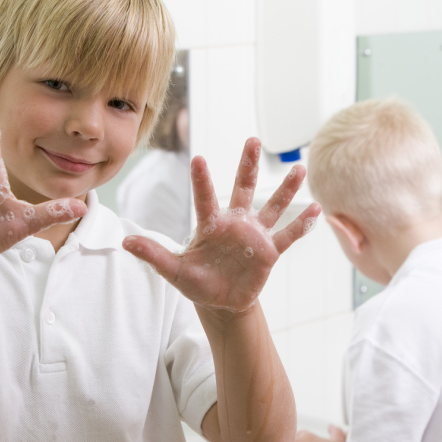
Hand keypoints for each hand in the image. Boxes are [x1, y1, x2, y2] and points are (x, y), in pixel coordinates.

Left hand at [123, 137, 320, 311]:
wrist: (221, 301)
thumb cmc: (197, 282)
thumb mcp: (173, 271)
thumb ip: (153, 254)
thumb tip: (125, 241)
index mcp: (211, 225)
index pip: (205, 198)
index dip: (202, 180)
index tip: (198, 158)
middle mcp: (235, 223)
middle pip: (243, 188)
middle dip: (248, 165)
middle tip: (252, 139)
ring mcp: (255, 235)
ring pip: (272, 206)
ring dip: (286, 189)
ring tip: (300, 169)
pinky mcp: (269, 252)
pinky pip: (288, 236)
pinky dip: (301, 224)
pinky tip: (317, 209)